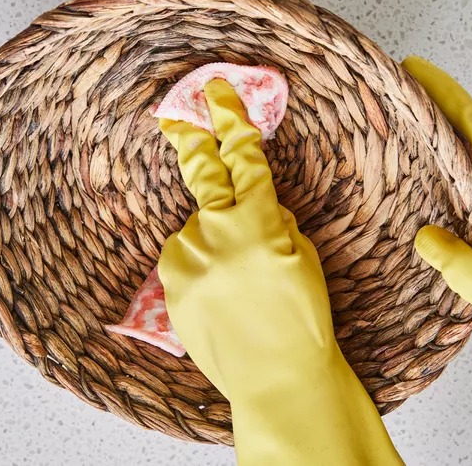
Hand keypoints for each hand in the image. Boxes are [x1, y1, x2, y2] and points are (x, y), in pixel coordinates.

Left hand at [158, 79, 401, 464]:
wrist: (275, 378)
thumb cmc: (302, 319)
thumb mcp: (303, 258)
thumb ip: (275, 223)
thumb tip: (256, 208)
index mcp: (256, 219)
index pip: (244, 157)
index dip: (232, 120)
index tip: (217, 93)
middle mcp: (213, 230)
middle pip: (201, 172)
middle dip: (191, 138)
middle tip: (175, 116)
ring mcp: (185, 258)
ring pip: (196, 232)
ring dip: (212, 243)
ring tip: (238, 288)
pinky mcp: (167, 286)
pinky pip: (184, 261)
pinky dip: (200, 269)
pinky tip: (222, 300)